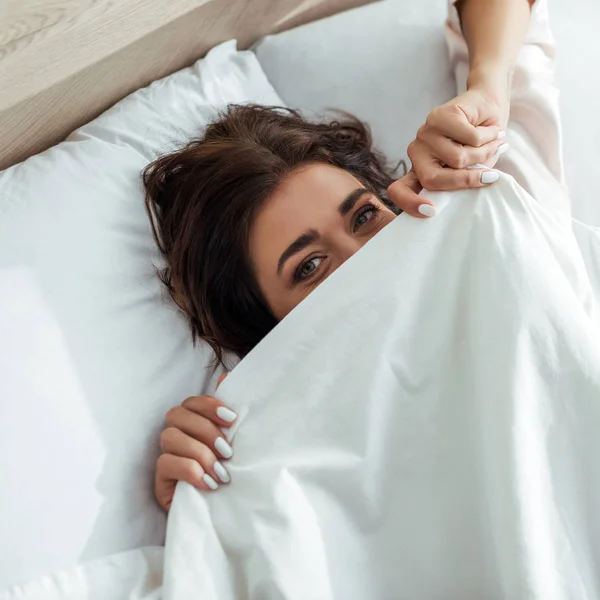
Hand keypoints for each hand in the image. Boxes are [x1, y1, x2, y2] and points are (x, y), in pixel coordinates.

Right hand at [155, 373, 235, 510]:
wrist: (226, 514)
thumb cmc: (230, 471)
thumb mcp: (237, 442)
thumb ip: (230, 413)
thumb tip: (226, 377)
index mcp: (194, 422)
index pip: (191, 402)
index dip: (209, 405)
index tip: (231, 419)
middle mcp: (176, 434)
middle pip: (177, 415)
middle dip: (205, 430)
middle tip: (228, 451)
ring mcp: (166, 456)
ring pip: (170, 437)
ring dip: (199, 453)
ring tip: (221, 473)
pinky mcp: (160, 480)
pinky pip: (165, 463)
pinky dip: (189, 470)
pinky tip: (207, 484)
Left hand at [387, 86, 509, 217]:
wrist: (490, 105)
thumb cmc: (481, 144)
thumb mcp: (473, 169)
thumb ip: (466, 180)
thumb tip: (475, 185)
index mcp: (419, 170)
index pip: (399, 190)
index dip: (410, 203)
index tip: (430, 211)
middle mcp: (416, 152)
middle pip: (432, 179)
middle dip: (466, 180)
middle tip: (490, 175)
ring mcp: (425, 133)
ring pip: (457, 159)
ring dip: (485, 153)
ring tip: (495, 145)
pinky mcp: (440, 116)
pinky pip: (470, 138)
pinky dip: (489, 137)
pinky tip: (492, 131)